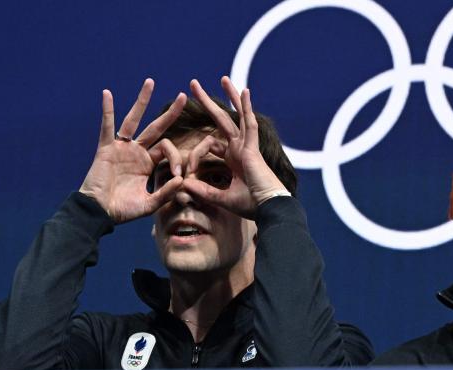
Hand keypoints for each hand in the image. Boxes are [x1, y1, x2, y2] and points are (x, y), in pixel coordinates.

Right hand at [80, 79, 186, 222]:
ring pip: (134, 120)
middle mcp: (137, 152)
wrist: (99, 213)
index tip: (180, 175)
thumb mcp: (150, 204)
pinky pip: (107, 127)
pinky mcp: (106, 149)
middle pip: (156, 127)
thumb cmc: (123, 210)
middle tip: (184, 97)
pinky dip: (107, 110)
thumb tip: (182, 180)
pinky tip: (107, 93)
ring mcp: (122, 148)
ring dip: (142, 101)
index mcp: (148, 163)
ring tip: (150, 82)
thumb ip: (166, 193)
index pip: (167, 150)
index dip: (176, 158)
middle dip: (170, 113)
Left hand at [183, 77, 286, 218]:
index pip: (209, 146)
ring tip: (222, 78)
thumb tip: (182, 185)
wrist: (270, 209)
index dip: (195, 156)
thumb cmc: (252, 206)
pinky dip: (247, 107)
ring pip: (236, 115)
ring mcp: (247, 146)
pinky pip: (249, 123)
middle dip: (208, 103)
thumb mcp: (222, 198)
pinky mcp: (252, 148)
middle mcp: (240, 149)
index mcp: (234, 159)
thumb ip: (202, 191)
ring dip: (230, 97)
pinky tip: (244, 91)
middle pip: (222, 120)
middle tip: (193, 85)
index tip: (186, 173)